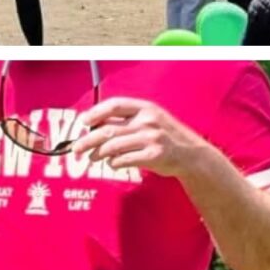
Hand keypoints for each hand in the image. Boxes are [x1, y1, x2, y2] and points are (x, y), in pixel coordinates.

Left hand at [70, 95, 215, 185]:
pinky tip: (112, 164)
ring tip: (92, 158)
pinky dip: (114, 163)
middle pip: (108, 129)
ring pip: (112, 146)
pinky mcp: (154, 156)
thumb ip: (127, 120)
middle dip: (87, 140)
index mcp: (146, 108)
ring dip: (98, 153)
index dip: (96, 112)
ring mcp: (152, 138)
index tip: (83, 121)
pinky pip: (124, 160)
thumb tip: (93, 124)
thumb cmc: (165, 137)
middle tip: (76, 148)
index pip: (115, 105)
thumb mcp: (151, 120)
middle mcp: (149, 121)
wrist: (193, 156)